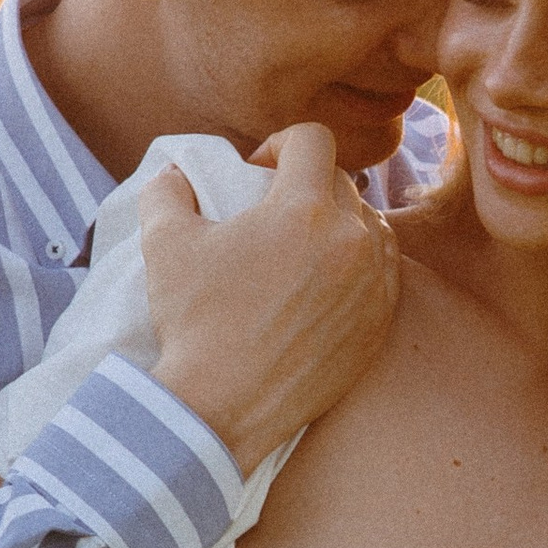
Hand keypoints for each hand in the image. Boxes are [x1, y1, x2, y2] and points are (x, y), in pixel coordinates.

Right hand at [142, 122, 398, 475]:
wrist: (223, 408)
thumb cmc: (193, 323)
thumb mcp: (164, 244)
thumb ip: (168, 190)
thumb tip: (174, 172)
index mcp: (303, 210)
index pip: (313, 139)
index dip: (280, 144)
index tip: (257, 173)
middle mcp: (350, 240)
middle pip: (341, 181)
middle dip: (306, 185)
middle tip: (273, 213)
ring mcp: (373, 284)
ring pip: (370, 224)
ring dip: (339, 222)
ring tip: (303, 246)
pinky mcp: (380, 323)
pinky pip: (384, 270)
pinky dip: (359, 264)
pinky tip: (325, 282)